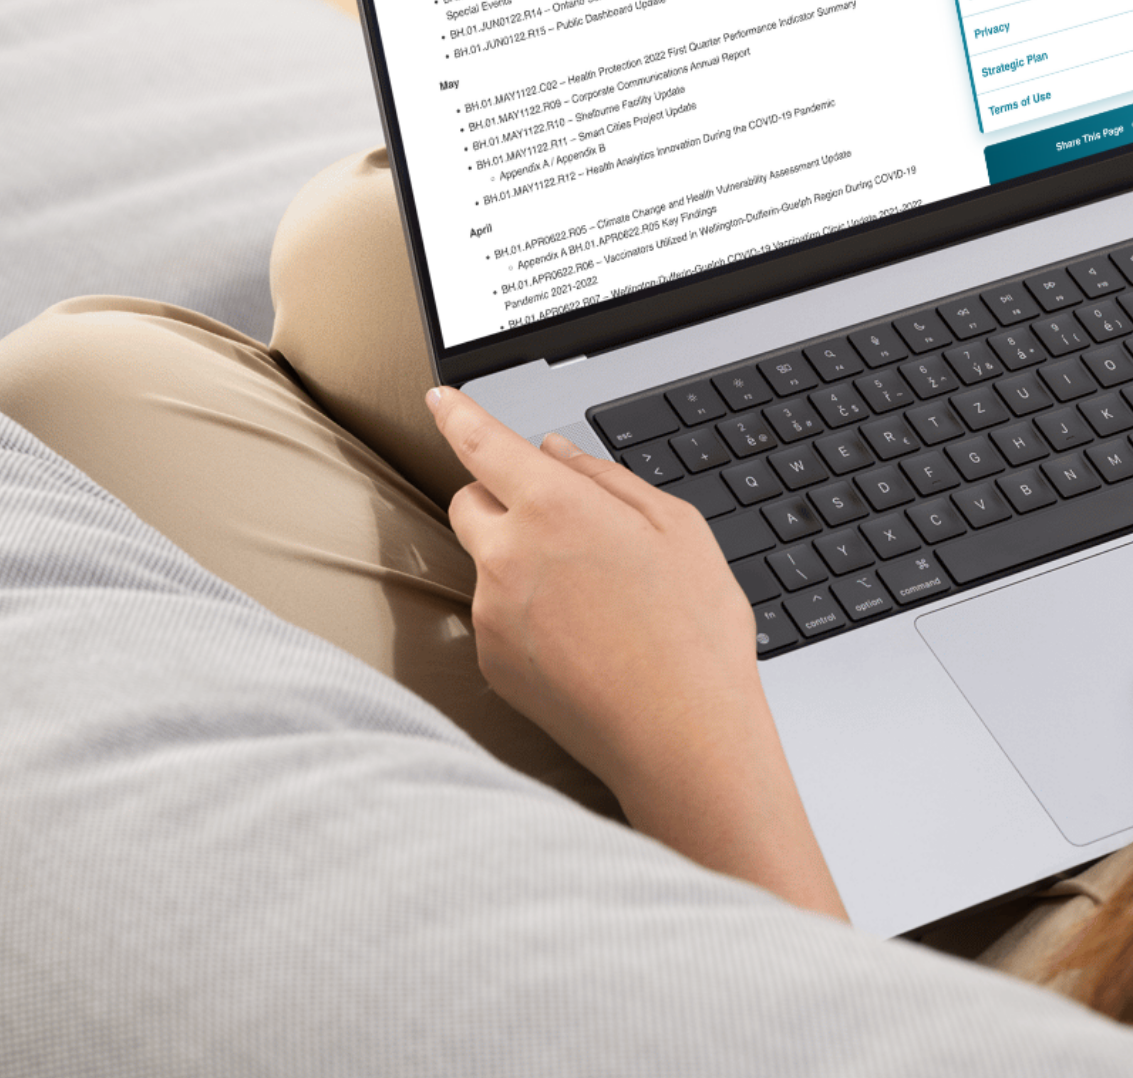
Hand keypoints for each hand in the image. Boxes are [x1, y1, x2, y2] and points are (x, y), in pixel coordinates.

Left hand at [427, 387, 844, 917]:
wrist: (681, 735)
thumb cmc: (692, 631)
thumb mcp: (676, 528)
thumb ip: (606, 478)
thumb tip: (557, 453)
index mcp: (554, 506)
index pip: (481, 442)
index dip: (456, 414)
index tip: (440, 398)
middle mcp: (507, 554)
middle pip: (468, 500)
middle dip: (498, 496)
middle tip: (557, 520)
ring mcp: (491, 613)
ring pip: (485, 563)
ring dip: (518, 562)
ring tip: (592, 599)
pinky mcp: (490, 662)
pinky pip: (494, 617)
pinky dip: (523, 615)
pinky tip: (580, 639)